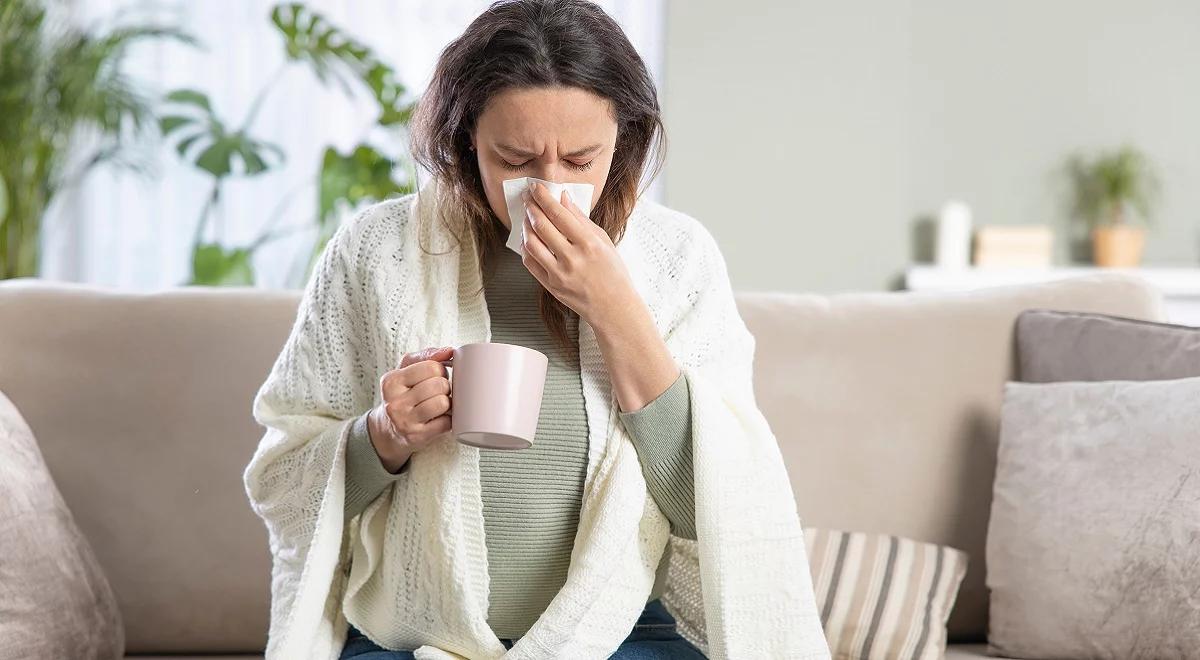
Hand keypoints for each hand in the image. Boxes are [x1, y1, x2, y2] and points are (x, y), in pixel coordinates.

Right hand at [366, 346, 454, 472]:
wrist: (388, 429)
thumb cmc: (402, 395)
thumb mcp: (405, 371)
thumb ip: (427, 356)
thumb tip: (448, 351)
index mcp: (391, 381)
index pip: (431, 367)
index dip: (440, 370)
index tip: (435, 376)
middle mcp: (395, 402)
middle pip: (439, 385)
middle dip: (444, 387)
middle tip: (438, 391)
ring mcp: (405, 421)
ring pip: (443, 403)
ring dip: (447, 403)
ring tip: (439, 404)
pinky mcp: (418, 436)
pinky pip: (446, 422)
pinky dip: (448, 419)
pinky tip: (439, 417)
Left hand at [520, 181, 635, 323]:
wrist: (613, 307)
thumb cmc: (612, 272)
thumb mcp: (603, 241)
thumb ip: (581, 219)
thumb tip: (563, 198)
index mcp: (589, 244)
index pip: (559, 214)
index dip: (544, 197)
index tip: (536, 187)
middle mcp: (572, 258)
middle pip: (542, 226)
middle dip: (530, 207)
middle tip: (527, 198)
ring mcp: (559, 274)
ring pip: (531, 243)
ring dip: (525, 226)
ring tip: (527, 217)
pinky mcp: (550, 286)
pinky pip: (530, 262)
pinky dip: (525, 247)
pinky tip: (528, 238)